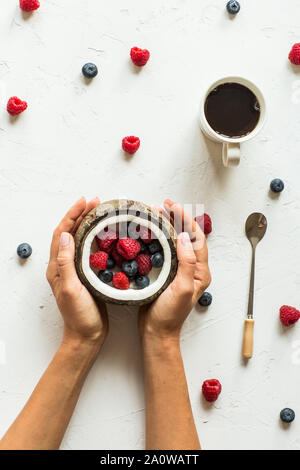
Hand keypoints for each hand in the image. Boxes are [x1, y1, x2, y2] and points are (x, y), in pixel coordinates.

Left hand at [46, 197, 107, 349]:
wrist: (88, 336)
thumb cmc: (80, 316)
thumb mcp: (72, 288)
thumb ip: (67, 262)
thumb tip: (64, 234)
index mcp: (57, 267)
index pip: (61, 233)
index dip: (72, 215)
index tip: (85, 201)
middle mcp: (64, 266)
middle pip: (69, 233)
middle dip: (80, 215)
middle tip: (95, 201)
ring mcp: (75, 270)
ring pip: (79, 240)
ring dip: (88, 224)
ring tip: (100, 212)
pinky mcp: (86, 275)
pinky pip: (89, 250)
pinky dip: (96, 238)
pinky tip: (107, 235)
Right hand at [139, 199, 210, 338]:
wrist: (156, 332)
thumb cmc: (169, 315)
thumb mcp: (181, 289)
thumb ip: (187, 263)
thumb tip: (184, 237)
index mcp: (200, 271)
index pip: (197, 238)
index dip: (186, 219)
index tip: (173, 206)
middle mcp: (192, 268)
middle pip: (187, 236)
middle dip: (177, 218)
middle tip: (162, 204)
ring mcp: (180, 270)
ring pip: (176, 241)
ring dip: (168, 225)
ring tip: (156, 213)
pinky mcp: (167, 273)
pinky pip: (166, 250)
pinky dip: (159, 237)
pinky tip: (149, 232)